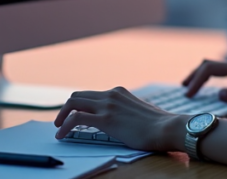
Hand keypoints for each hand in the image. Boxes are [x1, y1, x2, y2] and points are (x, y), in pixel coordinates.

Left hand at [53, 87, 187, 152]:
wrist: (167, 128)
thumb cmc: (158, 125)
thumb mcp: (139, 111)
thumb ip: (127, 111)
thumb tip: (121, 120)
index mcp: (119, 92)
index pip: (91, 94)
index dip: (79, 104)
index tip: (73, 114)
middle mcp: (111, 94)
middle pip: (78, 95)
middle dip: (66, 108)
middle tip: (61, 120)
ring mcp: (107, 106)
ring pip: (73, 102)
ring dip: (62, 115)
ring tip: (59, 128)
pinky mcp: (106, 119)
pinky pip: (76, 119)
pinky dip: (65, 125)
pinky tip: (62, 134)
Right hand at [182, 59, 226, 107]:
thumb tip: (218, 94)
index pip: (209, 69)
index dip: (196, 80)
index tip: (189, 94)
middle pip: (207, 65)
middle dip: (193, 76)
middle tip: (183, 90)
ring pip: (211, 67)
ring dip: (198, 76)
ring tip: (188, 88)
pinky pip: (217, 72)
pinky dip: (206, 78)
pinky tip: (203, 88)